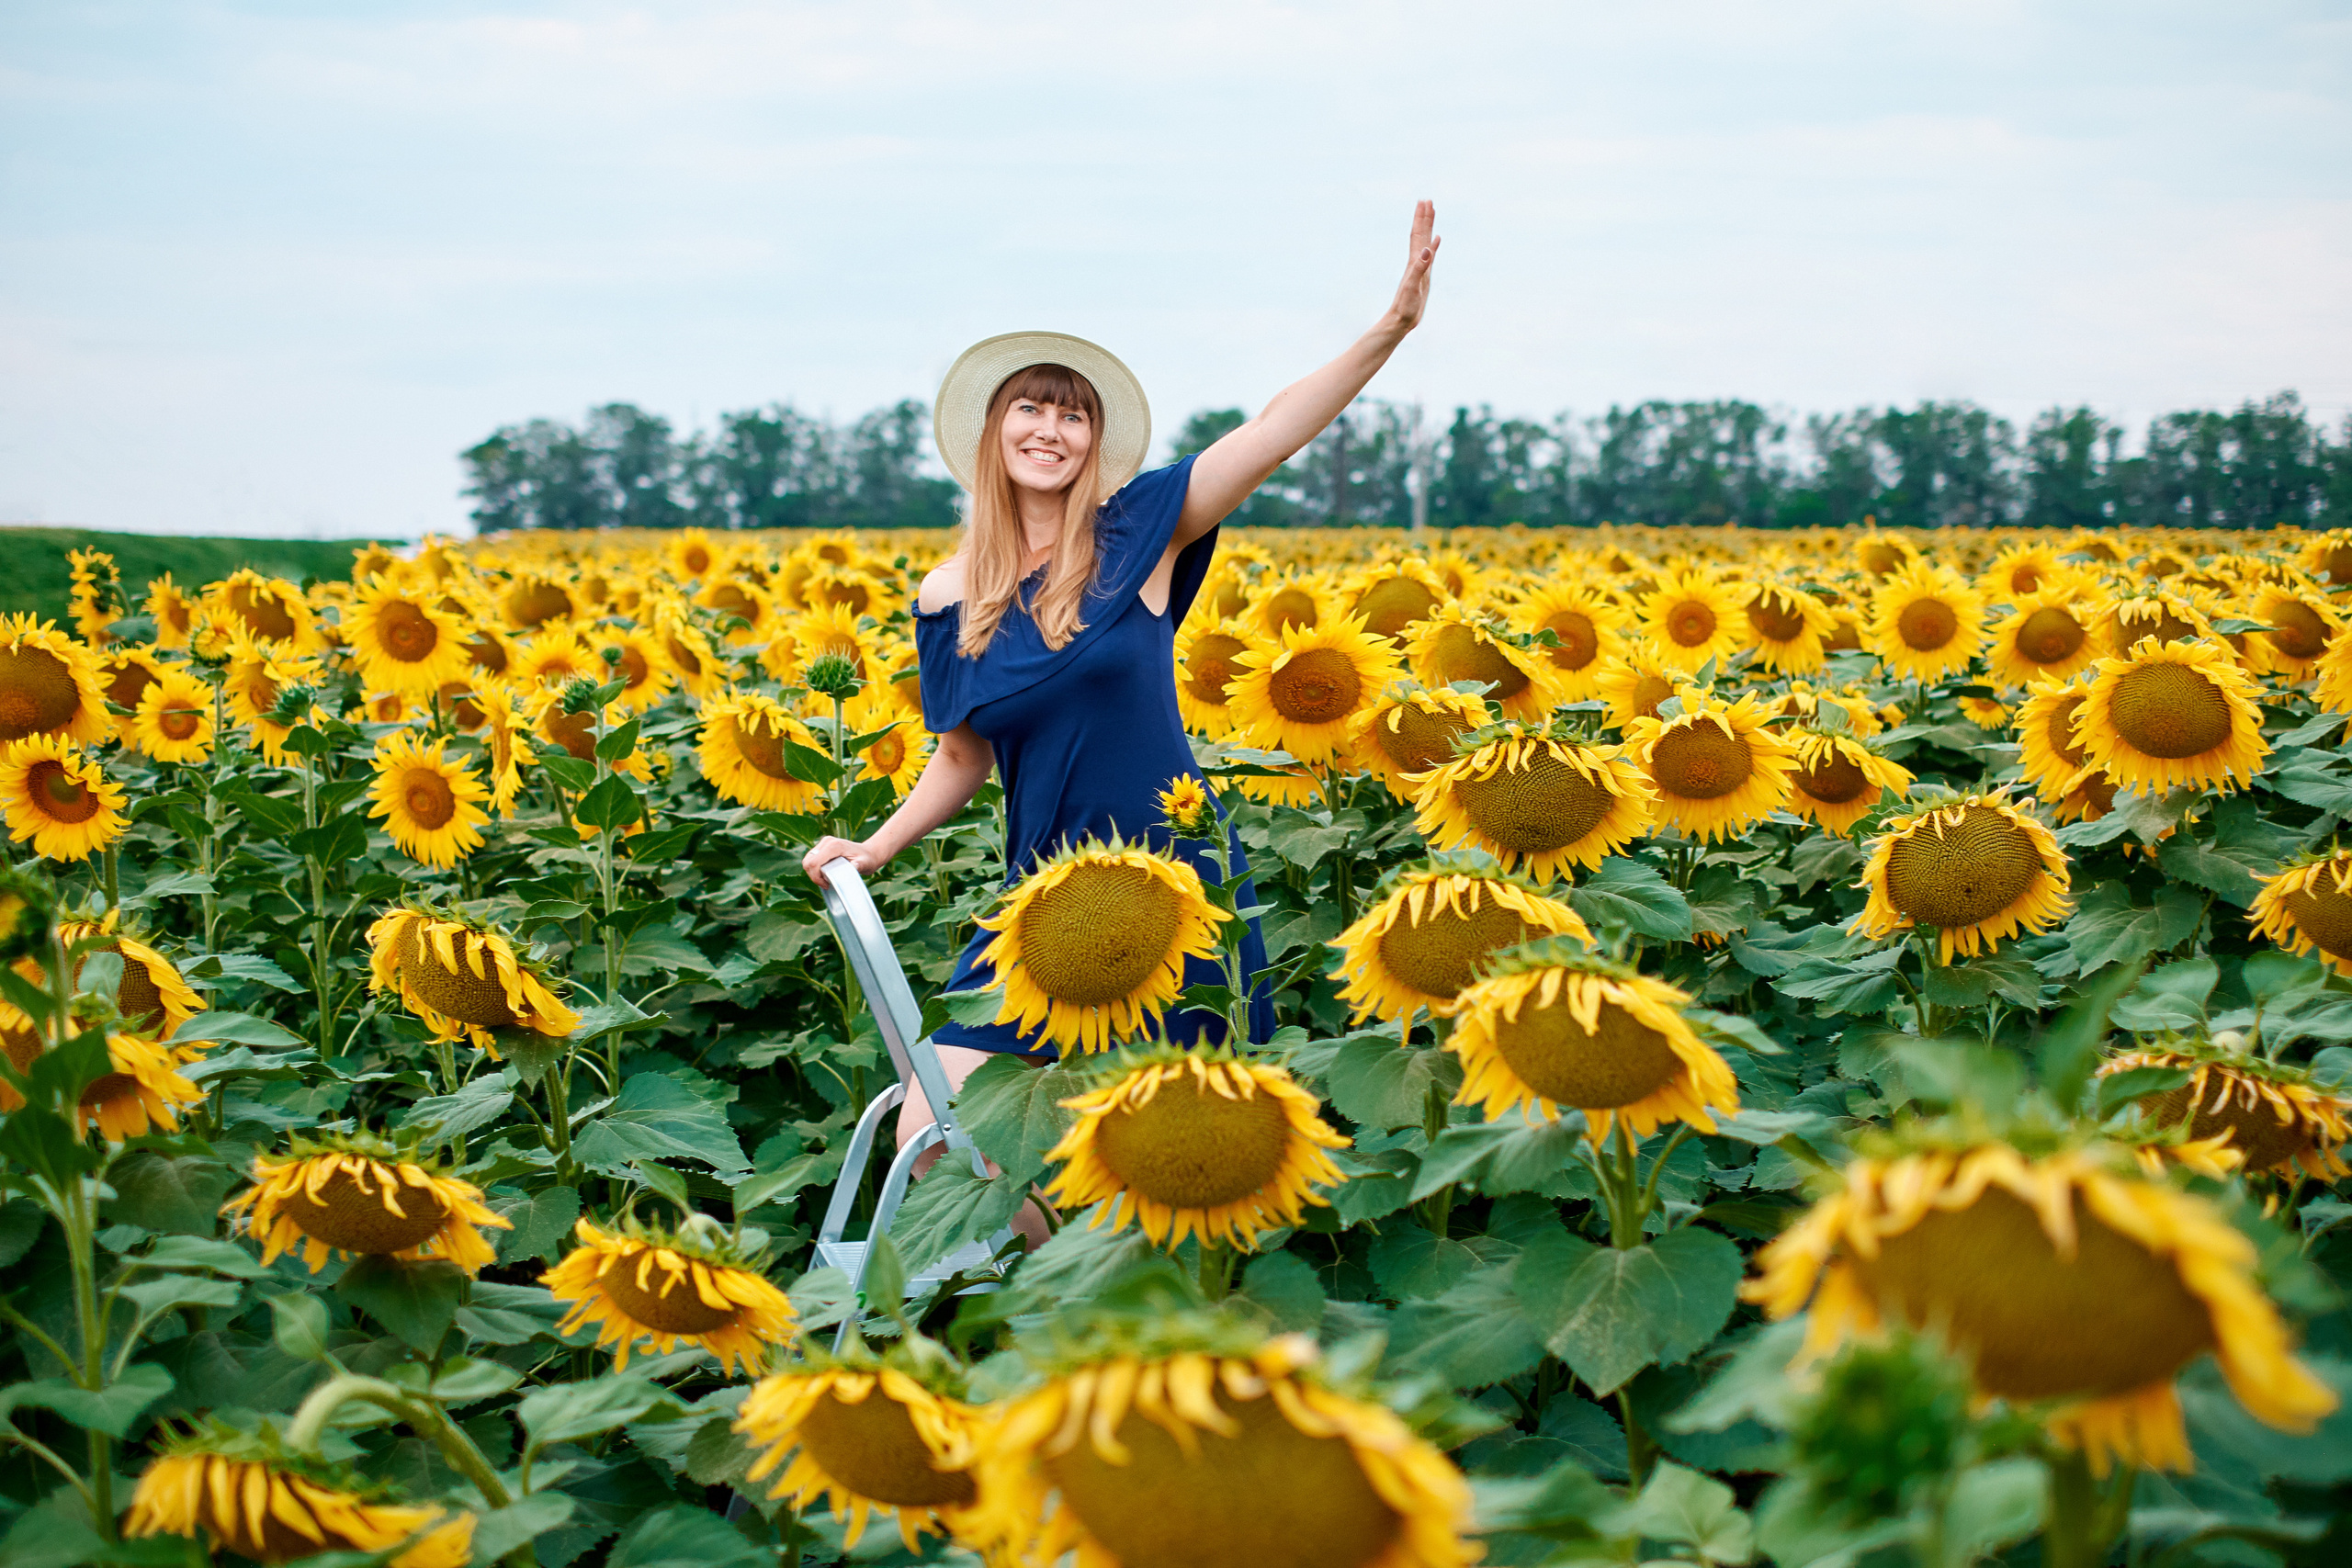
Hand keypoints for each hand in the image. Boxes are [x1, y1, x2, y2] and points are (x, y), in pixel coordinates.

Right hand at [803, 836, 883, 887]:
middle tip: (825, 884)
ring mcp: (824, 843)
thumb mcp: (865, 864)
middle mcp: (827, 842)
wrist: (868, 853)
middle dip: (813, 876)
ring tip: (825, 880)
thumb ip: (859, 865)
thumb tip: (854, 867)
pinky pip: (811, 860)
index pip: (814, 862)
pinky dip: (814, 869)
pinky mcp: (822, 847)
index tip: (826, 885)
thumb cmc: (867, 859)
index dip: (816, 877)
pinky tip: (825, 875)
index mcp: (834, 845)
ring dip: (813, 873)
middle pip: (808, 861)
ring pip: (807, 861)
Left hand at [1387, 199, 1440, 332]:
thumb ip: (1419, 267)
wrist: (1400, 320)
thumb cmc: (1405, 306)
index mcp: (1414, 261)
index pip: (1418, 235)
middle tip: (1427, 200)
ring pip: (1424, 242)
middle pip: (1420, 234)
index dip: (1421, 218)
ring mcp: (1420, 268)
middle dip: (1424, 217)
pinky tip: (1435, 241)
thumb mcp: (1413, 287)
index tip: (1425, 202)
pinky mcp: (1423, 276)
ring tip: (1431, 213)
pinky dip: (1433, 246)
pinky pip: (1429, 256)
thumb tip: (1426, 249)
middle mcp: (1416, 261)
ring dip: (1427, 227)